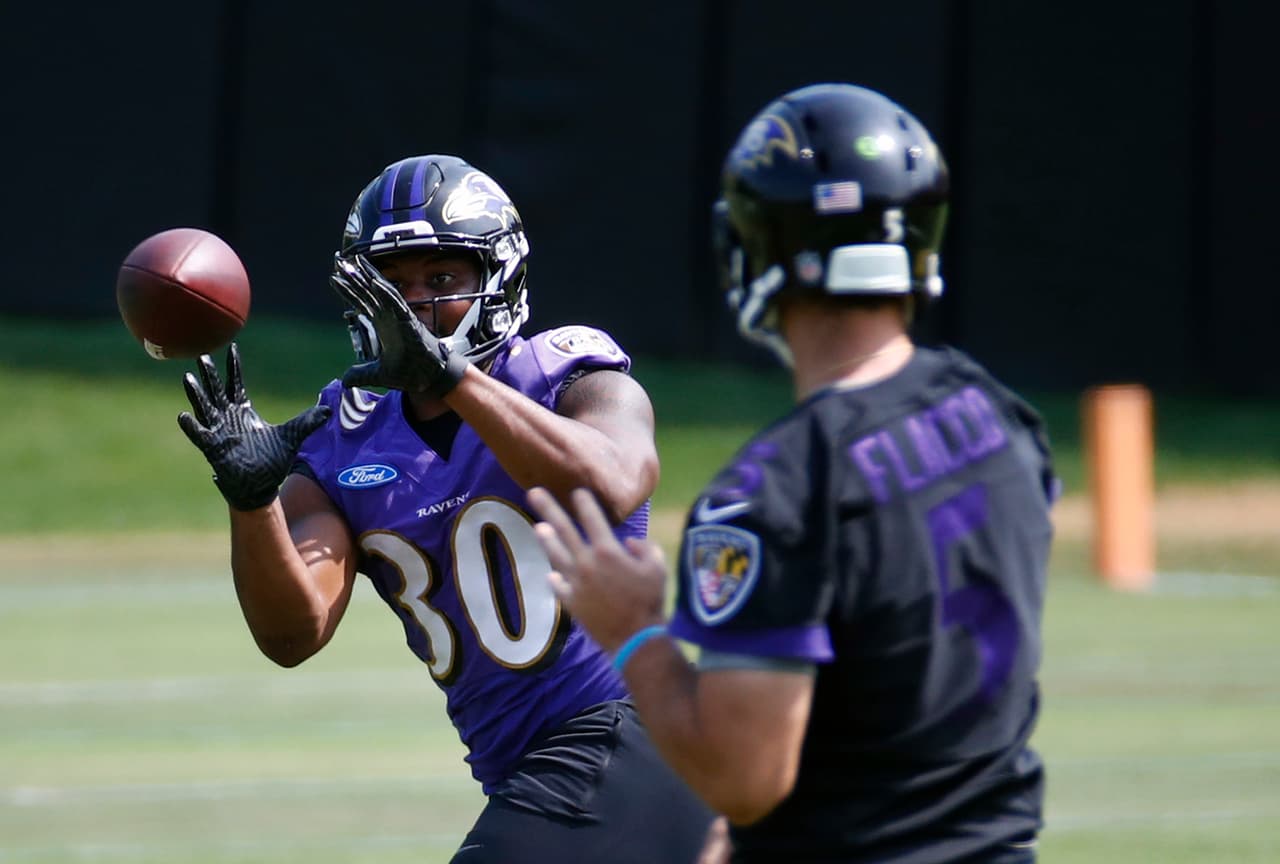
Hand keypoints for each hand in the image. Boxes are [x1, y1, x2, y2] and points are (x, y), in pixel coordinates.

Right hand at [177, 343, 330, 510]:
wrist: (261, 487)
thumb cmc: (272, 461)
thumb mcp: (292, 437)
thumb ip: (308, 422)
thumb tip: (329, 410)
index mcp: (244, 411)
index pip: (236, 384)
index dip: (234, 366)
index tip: (231, 347)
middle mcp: (228, 418)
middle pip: (216, 391)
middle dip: (210, 375)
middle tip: (202, 356)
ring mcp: (219, 432)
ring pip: (204, 408)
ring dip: (197, 394)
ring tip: (188, 378)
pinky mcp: (213, 448)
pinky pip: (200, 435)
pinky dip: (192, 426)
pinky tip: (183, 415)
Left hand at [328, 253, 469, 395]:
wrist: (430, 378)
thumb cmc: (410, 372)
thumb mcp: (378, 374)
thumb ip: (361, 374)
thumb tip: (345, 381)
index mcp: (383, 325)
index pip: (362, 302)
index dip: (348, 291)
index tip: (334, 278)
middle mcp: (389, 317)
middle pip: (368, 292)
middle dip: (354, 277)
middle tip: (339, 262)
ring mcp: (399, 317)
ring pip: (381, 292)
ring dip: (369, 277)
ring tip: (355, 262)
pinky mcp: (409, 321)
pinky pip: (396, 303)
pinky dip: (386, 292)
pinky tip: (374, 281)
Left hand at [527, 487, 666, 651]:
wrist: (635, 638)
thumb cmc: (650, 600)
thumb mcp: (657, 567)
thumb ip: (644, 548)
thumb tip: (629, 542)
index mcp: (608, 551)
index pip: (592, 518)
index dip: (584, 503)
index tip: (578, 492)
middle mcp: (587, 563)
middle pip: (564, 530)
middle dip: (549, 509)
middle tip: (533, 493)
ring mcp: (576, 583)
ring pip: (556, 556)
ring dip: (546, 540)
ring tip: (537, 527)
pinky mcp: (572, 602)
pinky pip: (559, 586)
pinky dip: (555, 579)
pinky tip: (552, 574)